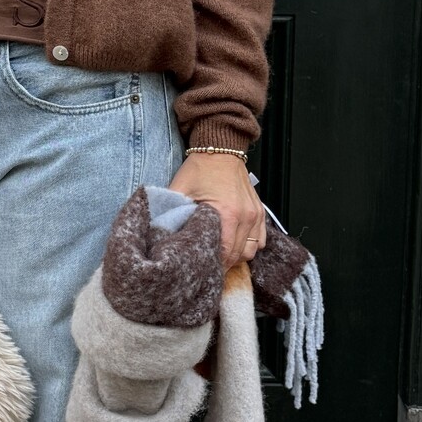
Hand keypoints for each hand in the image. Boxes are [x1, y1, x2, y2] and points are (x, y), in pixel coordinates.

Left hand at [168, 152, 264, 267]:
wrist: (220, 149)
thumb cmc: (201, 168)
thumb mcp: (180, 189)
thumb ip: (172, 214)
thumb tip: (162, 235)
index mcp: (227, 213)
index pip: (224, 253)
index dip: (213, 266)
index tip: (201, 273)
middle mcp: (245, 216)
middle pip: (238, 255)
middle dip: (223, 265)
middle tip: (208, 269)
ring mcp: (255, 214)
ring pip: (251, 251)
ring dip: (237, 257)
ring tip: (221, 258)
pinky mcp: (259, 211)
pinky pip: (260, 240)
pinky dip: (248, 246)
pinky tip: (234, 246)